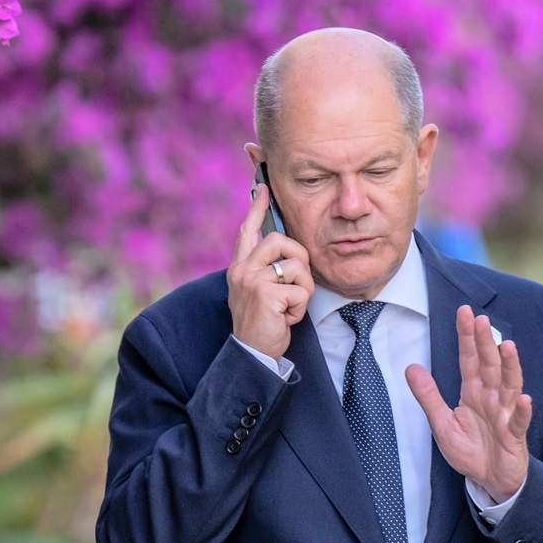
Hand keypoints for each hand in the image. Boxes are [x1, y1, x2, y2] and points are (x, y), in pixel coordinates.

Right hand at [227, 183, 313, 358]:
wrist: (251, 354)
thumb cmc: (261, 323)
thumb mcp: (256, 291)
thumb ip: (264, 269)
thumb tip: (282, 248)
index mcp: (240, 267)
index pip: (248, 231)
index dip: (256, 208)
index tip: (263, 189)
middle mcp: (242, 270)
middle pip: (281, 240)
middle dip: (299, 259)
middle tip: (296, 283)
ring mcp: (252, 281)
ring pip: (297, 267)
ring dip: (302, 291)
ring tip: (287, 308)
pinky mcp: (266, 295)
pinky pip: (300, 292)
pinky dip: (299, 310)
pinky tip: (286, 319)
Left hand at [406, 305, 531, 500]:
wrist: (490, 480)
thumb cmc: (470, 450)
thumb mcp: (442, 423)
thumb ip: (428, 396)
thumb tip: (410, 367)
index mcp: (473, 392)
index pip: (469, 359)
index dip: (466, 337)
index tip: (463, 312)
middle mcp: (491, 397)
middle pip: (490, 365)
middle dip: (486, 343)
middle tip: (481, 319)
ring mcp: (505, 414)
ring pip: (509, 386)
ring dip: (510, 367)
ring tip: (508, 347)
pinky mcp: (514, 434)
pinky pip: (519, 421)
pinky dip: (522, 410)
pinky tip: (523, 398)